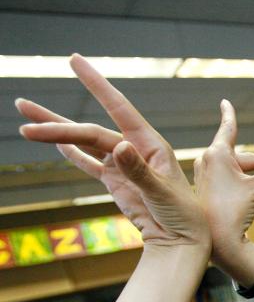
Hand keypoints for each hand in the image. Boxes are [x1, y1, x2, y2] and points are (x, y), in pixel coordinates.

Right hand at [16, 55, 206, 248]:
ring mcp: (123, 166)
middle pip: (90, 131)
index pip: (118, 107)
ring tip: (25, 125)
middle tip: (22, 108)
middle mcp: (135, 150)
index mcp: (151, 145)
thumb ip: (139, 172)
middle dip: (56, 123)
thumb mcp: (162, 194)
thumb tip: (118, 146)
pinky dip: (73, 154)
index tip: (74, 59)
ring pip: (85, 143)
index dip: (96, 84)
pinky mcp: (116, 183)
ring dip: (56, 134)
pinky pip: (90, 164)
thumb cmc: (182, 216)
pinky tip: (56, 144)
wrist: (182, 242)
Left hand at [193, 100, 253, 263]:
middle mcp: (207, 162)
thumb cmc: (233, 212)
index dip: (229, 115)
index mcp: (216, 155)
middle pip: (243, 156)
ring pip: (237, 166)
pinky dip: (244, 175)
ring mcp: (206, 176)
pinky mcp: (208, 189)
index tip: (225, 102)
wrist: (217, 243)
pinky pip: (229, 175)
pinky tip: (252, 176)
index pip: (228, 129)